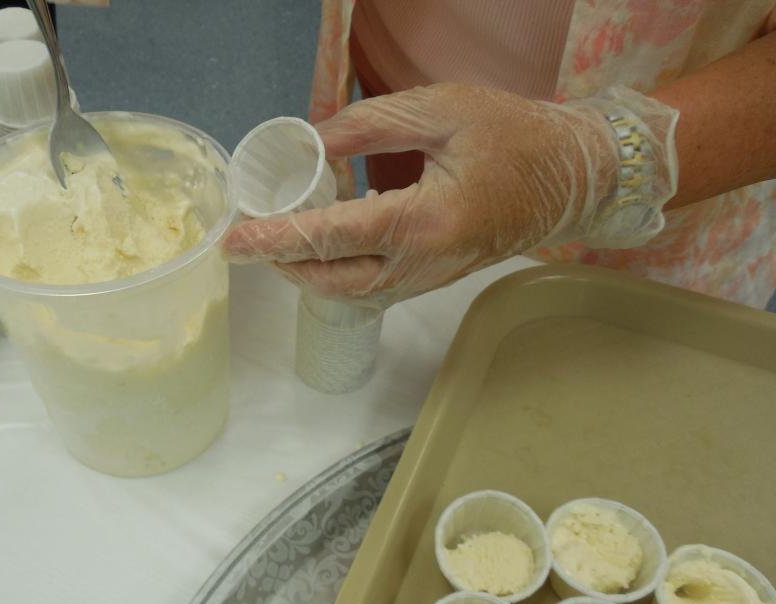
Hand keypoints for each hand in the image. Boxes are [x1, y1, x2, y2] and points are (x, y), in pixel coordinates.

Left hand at [222, 83, 676, 306]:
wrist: (570, 177)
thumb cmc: (514, 136)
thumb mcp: (442, 109)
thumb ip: (370, 123)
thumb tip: (311, 141)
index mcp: (425, 221)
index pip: (333, 237)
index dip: (277, 239)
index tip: (234, 240)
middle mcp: (423, 263)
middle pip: (332, 280)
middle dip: (282, 265)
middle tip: (248, 240)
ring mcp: (430, 280)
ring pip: (351, 294)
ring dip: (307, 275)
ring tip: (276, 244)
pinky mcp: (434, 281)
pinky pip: (373, 290)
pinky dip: (337, 276)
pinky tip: (322, 251)